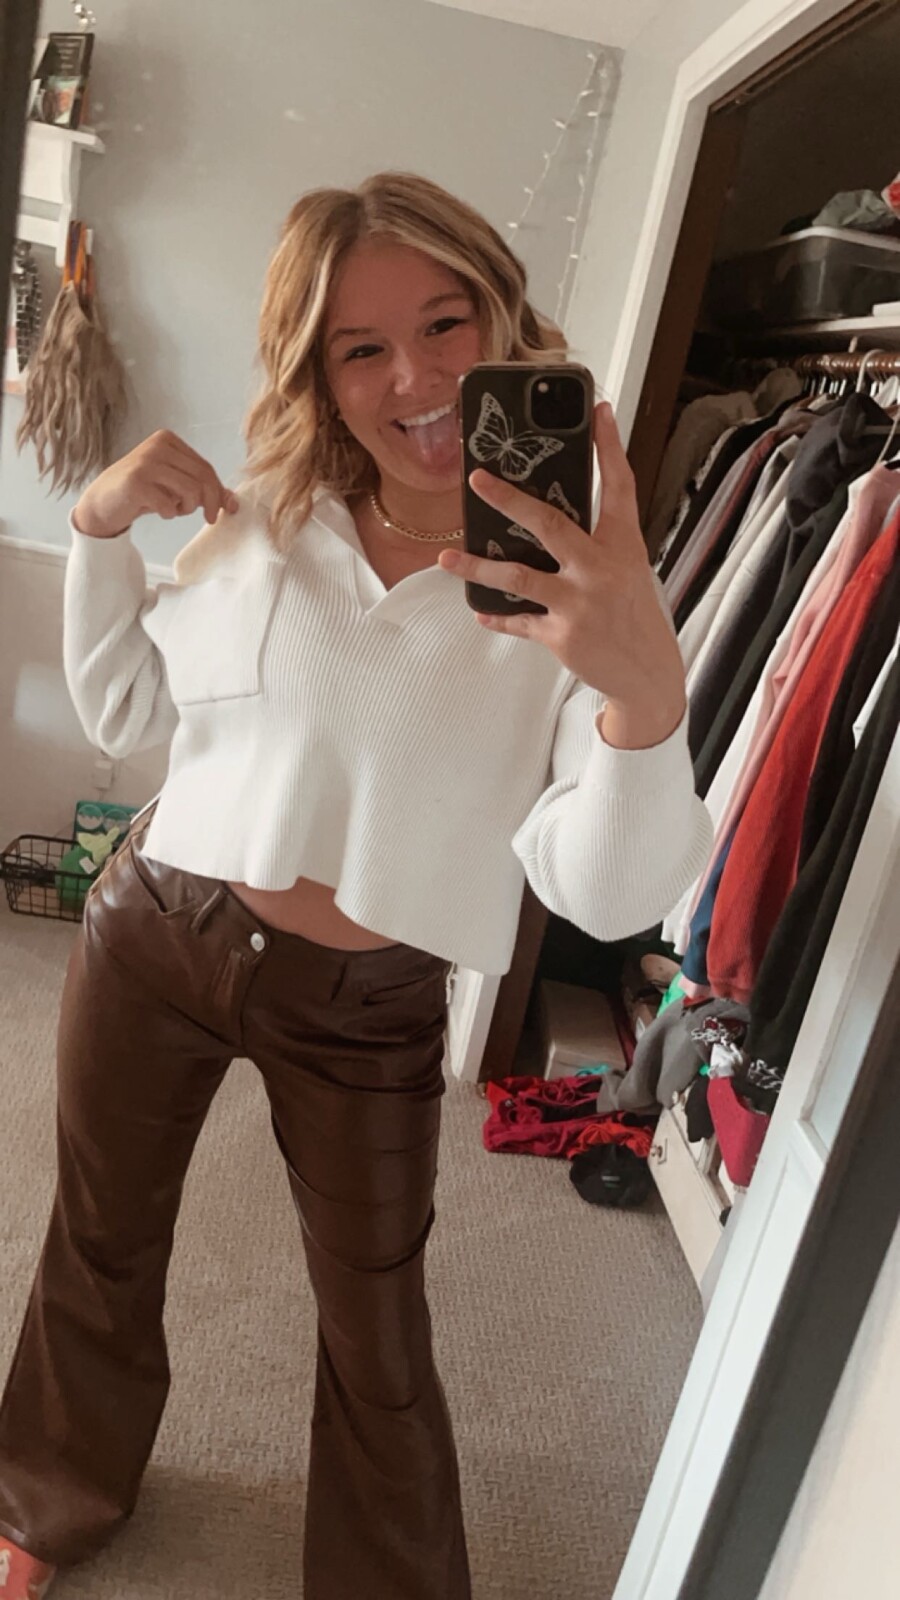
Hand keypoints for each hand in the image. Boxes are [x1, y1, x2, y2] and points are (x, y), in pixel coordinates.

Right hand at [72, 429, 239, 539]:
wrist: (103, 502)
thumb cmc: (142, 492)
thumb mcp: (175, 486)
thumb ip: (202, 488)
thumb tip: (233, 502)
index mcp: (168, 440)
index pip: (205, 467)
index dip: (218, 491)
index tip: (224, 510)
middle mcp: (157, 446)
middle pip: (202, 477)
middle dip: (210, 502)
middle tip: (209, 518)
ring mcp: (145, 462)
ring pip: (190, 490)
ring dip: (187, 508)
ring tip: (174, 510)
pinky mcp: (136, 482)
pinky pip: (168, 504)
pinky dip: (168, 513)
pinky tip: (158, 510)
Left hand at [438, 401, 685, 749]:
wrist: (647, 673)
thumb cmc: (632, 612)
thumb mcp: (626, 568)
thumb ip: (595, 540)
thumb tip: (544, 515)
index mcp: (622, 545)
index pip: (618, 485)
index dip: (609, 446)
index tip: (599, 408)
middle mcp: (600, 569)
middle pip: (550, 524)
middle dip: (509, 499)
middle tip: (476, 479)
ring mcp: (579, 603)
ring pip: (517, 576)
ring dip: (476, 566)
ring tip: (446, 558)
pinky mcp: (561, 635)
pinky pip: (518, 620)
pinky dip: (497, 614)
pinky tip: (479, 610)